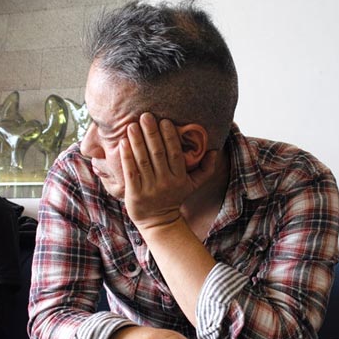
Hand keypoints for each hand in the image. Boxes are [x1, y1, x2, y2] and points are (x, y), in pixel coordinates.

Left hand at [120, 112, 217, 230]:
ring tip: (132, 125)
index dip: (169, 137)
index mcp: (179, 178)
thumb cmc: (175, 198)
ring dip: (137, 142)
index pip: (175, 154)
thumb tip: (214, 150)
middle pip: (158, 154)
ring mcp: (149, 188)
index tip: (164, 121)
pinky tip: (123, 143)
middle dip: (152, 133)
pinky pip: (131, 172)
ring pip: (143, 161)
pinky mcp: (135, 193)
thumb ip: (206, 169)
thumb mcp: (193, 185)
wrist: (159, 222)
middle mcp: (165, 182)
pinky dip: (127, 157)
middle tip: (146, 116)